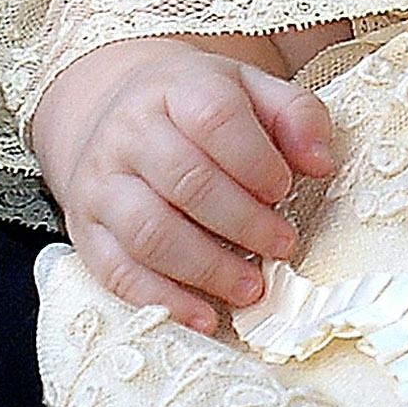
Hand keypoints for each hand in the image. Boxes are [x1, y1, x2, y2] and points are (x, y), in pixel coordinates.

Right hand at [30, 34, 334, 333]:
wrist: (116, 114)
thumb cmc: (199, 110)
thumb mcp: (251, 91)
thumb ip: (296, 115)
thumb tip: (321, 162)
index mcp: (175, 90)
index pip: (214, 119)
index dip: (256, 160)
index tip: (286, 188)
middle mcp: (129, 134)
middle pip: (186, 182)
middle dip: (243, 221)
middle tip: (283, 245)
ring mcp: (101, 183)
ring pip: (150, 232)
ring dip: (207, 268)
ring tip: (252, 287)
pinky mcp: (86, 230)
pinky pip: (116, 271)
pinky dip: (163, 300)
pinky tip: (205, 317)